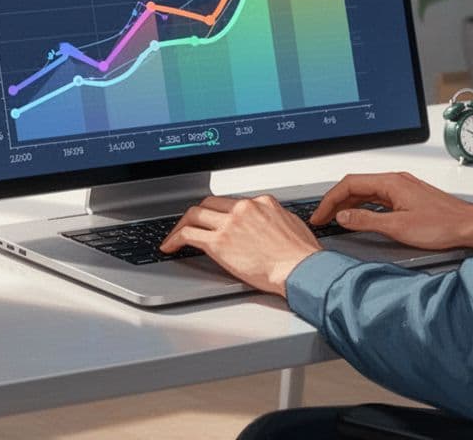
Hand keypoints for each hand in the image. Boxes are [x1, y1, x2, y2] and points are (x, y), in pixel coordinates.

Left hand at [160, 195, 320, 296]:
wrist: (301, 269)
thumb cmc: (302, 255)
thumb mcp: (292, 225)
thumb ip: (274, 220)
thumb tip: (269, 223)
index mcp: (261, 203)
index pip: (233, 202)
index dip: (221, 213)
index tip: (215, 221)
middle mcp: (244, 208)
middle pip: (210, 203)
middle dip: (198, 213)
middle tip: (190, 224)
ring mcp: (230, 223)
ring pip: (195, 214)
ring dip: (181, 224)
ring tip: (174, 235)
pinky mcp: (219, 242)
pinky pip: (189, 235)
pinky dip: (175, 239)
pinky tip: (170, 246)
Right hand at [310, 172, 472, 251]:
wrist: (469, 226)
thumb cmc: (443, 225)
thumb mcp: (399, 226)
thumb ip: (367, 220)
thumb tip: (344, 216)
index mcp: (391, 182)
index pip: (350, 184)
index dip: (330, 199)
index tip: (319, 214)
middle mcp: (395, 180)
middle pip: (356, 185)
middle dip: (335, 200)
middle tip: (322, 217)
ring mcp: (402, 188)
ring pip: (366, 191)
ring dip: (348, 203)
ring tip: (335, 217)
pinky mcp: (408, 196)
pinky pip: (377, 197)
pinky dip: (363, 205)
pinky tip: (359, 215)